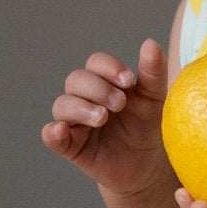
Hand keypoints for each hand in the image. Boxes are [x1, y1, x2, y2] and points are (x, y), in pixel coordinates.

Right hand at [42, 38, 170, 197]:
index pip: (96, 63)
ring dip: (80, 108)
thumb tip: (150, 43)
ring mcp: (75, 121)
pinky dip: (52, 132)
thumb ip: (153, 72)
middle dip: (97, 89)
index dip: (108, 67)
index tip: (128, 79)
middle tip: (120, 103)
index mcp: (105, 81)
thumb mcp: (155, 99)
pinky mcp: (70, 145)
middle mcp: (85, 97)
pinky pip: (51, 136)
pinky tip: (62, 130)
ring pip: (62, 105)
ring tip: (102, 117)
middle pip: (76, 80)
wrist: (147, 164)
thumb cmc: (147, 126)